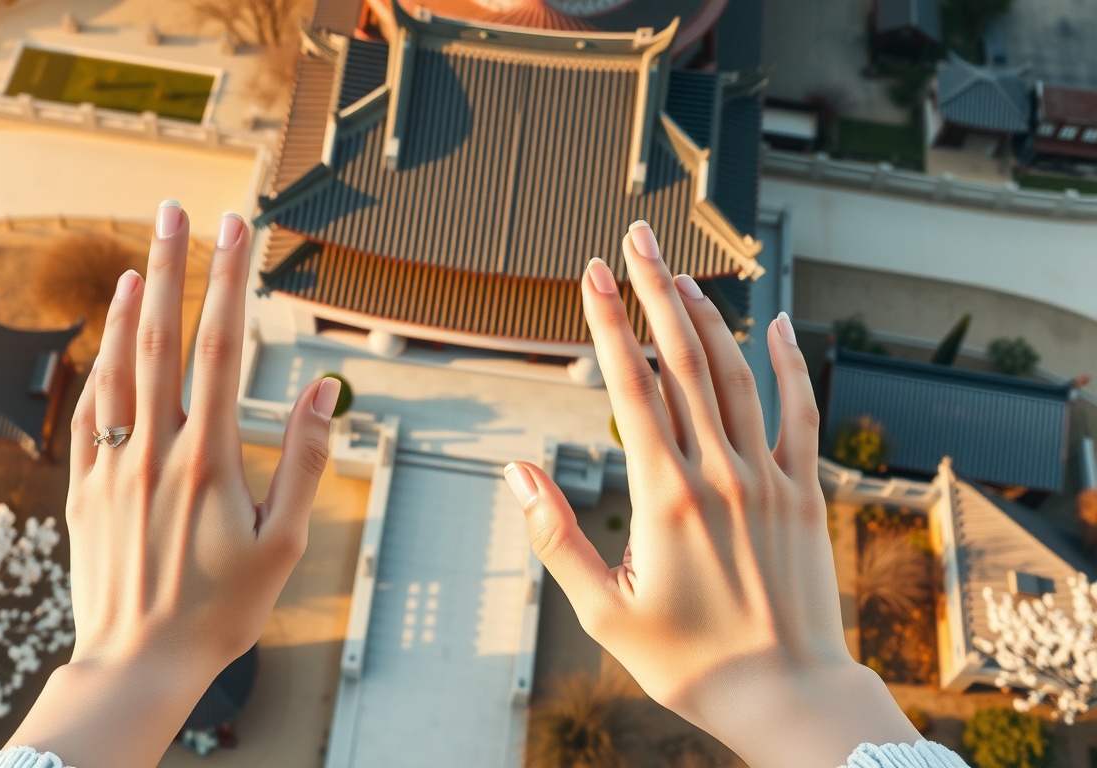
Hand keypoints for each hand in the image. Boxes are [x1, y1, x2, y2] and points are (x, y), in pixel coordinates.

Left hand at [2, 202, 340, 767]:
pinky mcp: (85, 487)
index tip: (237, 229)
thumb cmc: (221, 609)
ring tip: (141, 257)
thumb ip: (305, 460)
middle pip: (163, 337)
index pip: (223, 348)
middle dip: (175, 265)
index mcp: (210, 459)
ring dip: (130, 307)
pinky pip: (90, 410)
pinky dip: (99, 365)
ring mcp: (112, 465)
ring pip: (118, 366)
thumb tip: (324, 389)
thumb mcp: (284, 542)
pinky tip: (106, 340)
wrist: (139, 662)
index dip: (231, 281)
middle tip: (176, 208)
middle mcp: (155, 449)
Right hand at [503, 222, 918, 767]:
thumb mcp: (604, 611)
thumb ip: (556, 537)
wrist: (789, 695)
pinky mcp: (804, 490)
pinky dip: (790, 362)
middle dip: (654, 291)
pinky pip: (801, 410)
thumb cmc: (691, 662)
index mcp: (664, 495)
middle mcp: (719, 471)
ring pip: (734, 374)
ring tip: (679, 271)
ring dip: (705, 315)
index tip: (590, 272)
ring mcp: (768, 475)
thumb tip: (516, 472)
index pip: (629, 385)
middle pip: (682, 358)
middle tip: (635, 238)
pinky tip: (777, 323)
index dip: (606, 321)